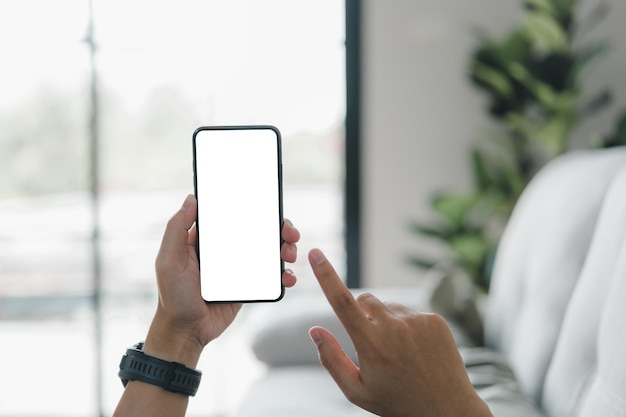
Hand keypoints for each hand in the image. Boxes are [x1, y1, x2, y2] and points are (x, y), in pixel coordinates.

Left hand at [145, 194, 299, 366]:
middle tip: (289, 233)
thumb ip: (177, 228)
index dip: (254, 207)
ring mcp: (241, 268)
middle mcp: (227, 250)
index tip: (269, 206)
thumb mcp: (169, 260)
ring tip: (289, 254)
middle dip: (280, 228)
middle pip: (260, 231)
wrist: (187, 331)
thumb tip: (191, 199)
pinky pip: (272, 276)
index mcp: (209, 239)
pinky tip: (288, 277)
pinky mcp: (250, 285)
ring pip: (270, 251)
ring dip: (286, 248)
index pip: (235, 215)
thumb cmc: (173, 295)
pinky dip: (285, 274)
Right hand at [307, 249, 491, 416]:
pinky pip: (410, 312)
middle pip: (364, 300)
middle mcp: (394, 327)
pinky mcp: (435, 319)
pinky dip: (407, 326)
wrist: (447, 408)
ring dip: (385, 321)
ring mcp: (417, 320)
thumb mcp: (357, 391)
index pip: (342, 302)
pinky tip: (416, 350)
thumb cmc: (397, 401)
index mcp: (371, 344)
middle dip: (360, 313)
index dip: (326, 275)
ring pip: (388, 307)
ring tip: (399, 352)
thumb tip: (314, 330)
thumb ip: (331, 359)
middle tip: (371, 342)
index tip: (316, 254)